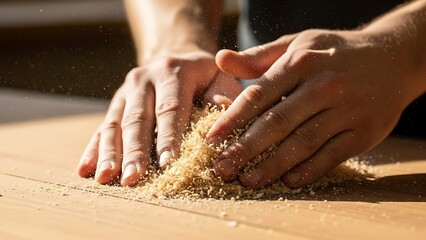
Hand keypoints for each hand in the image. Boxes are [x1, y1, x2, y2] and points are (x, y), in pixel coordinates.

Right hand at [77, 50, 241, 185]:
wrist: (176, 57)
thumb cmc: (205, 76)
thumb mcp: (220, 76)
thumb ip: (223, 95)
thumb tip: (224, 116)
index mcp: (172, 72)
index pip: (170, 109)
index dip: (169, 137)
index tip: (168, 164)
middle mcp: (144, 79)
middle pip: (137, 119)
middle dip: (135, 152)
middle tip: (133, 179)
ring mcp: (126, 92)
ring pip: (114, 125)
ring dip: (109, 154)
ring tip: (105, 178)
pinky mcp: (116, 104)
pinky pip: (102, 127)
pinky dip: (94, 149)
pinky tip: (85, 170)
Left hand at [206, 29, 423, 188]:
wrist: (394, 58)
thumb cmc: (335, 52)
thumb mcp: (298, 43)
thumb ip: (258, 56)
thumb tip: (220, 60)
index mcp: (301, 62)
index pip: (259, 95)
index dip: (232, 120)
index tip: (210, 140)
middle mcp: (324, 86)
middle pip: (277, 123)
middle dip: (245, 149)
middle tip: (222, 169)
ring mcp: (346, 111)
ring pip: (302, 143)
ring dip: (272, 166)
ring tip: (247, 180)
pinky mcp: (364, 132)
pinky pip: (331, 156)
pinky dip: (308, 171)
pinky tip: (286, 181)